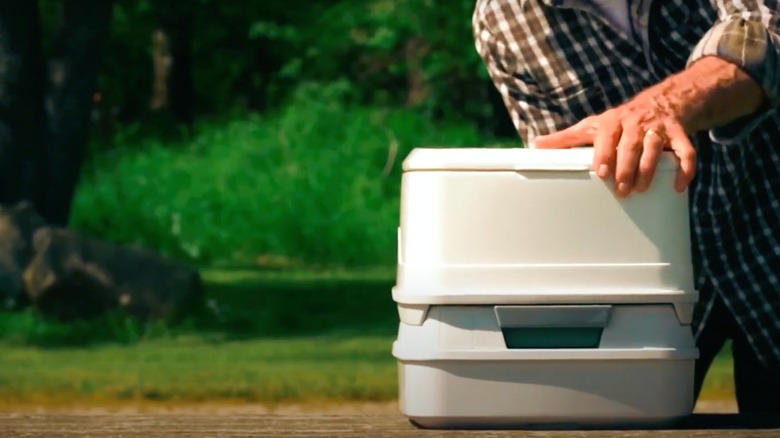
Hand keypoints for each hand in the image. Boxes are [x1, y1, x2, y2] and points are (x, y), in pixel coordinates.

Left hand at [532, 97, 696, 196]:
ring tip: (642, 189)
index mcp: (613, 121)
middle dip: (626, 167)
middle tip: (621, 190)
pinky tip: (679, 187)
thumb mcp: (592, 125)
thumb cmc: (620, 120)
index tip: (601, 171)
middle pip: (631, 144)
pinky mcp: (679, 134)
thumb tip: (536, 144)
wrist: (664, 99)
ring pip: (655, 147)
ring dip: (649, 169)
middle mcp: (636, 122)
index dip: (605, 152)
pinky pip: (686, 151)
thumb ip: (566, 138)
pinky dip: (686, 168)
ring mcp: (659, 128)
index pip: (607, 135)